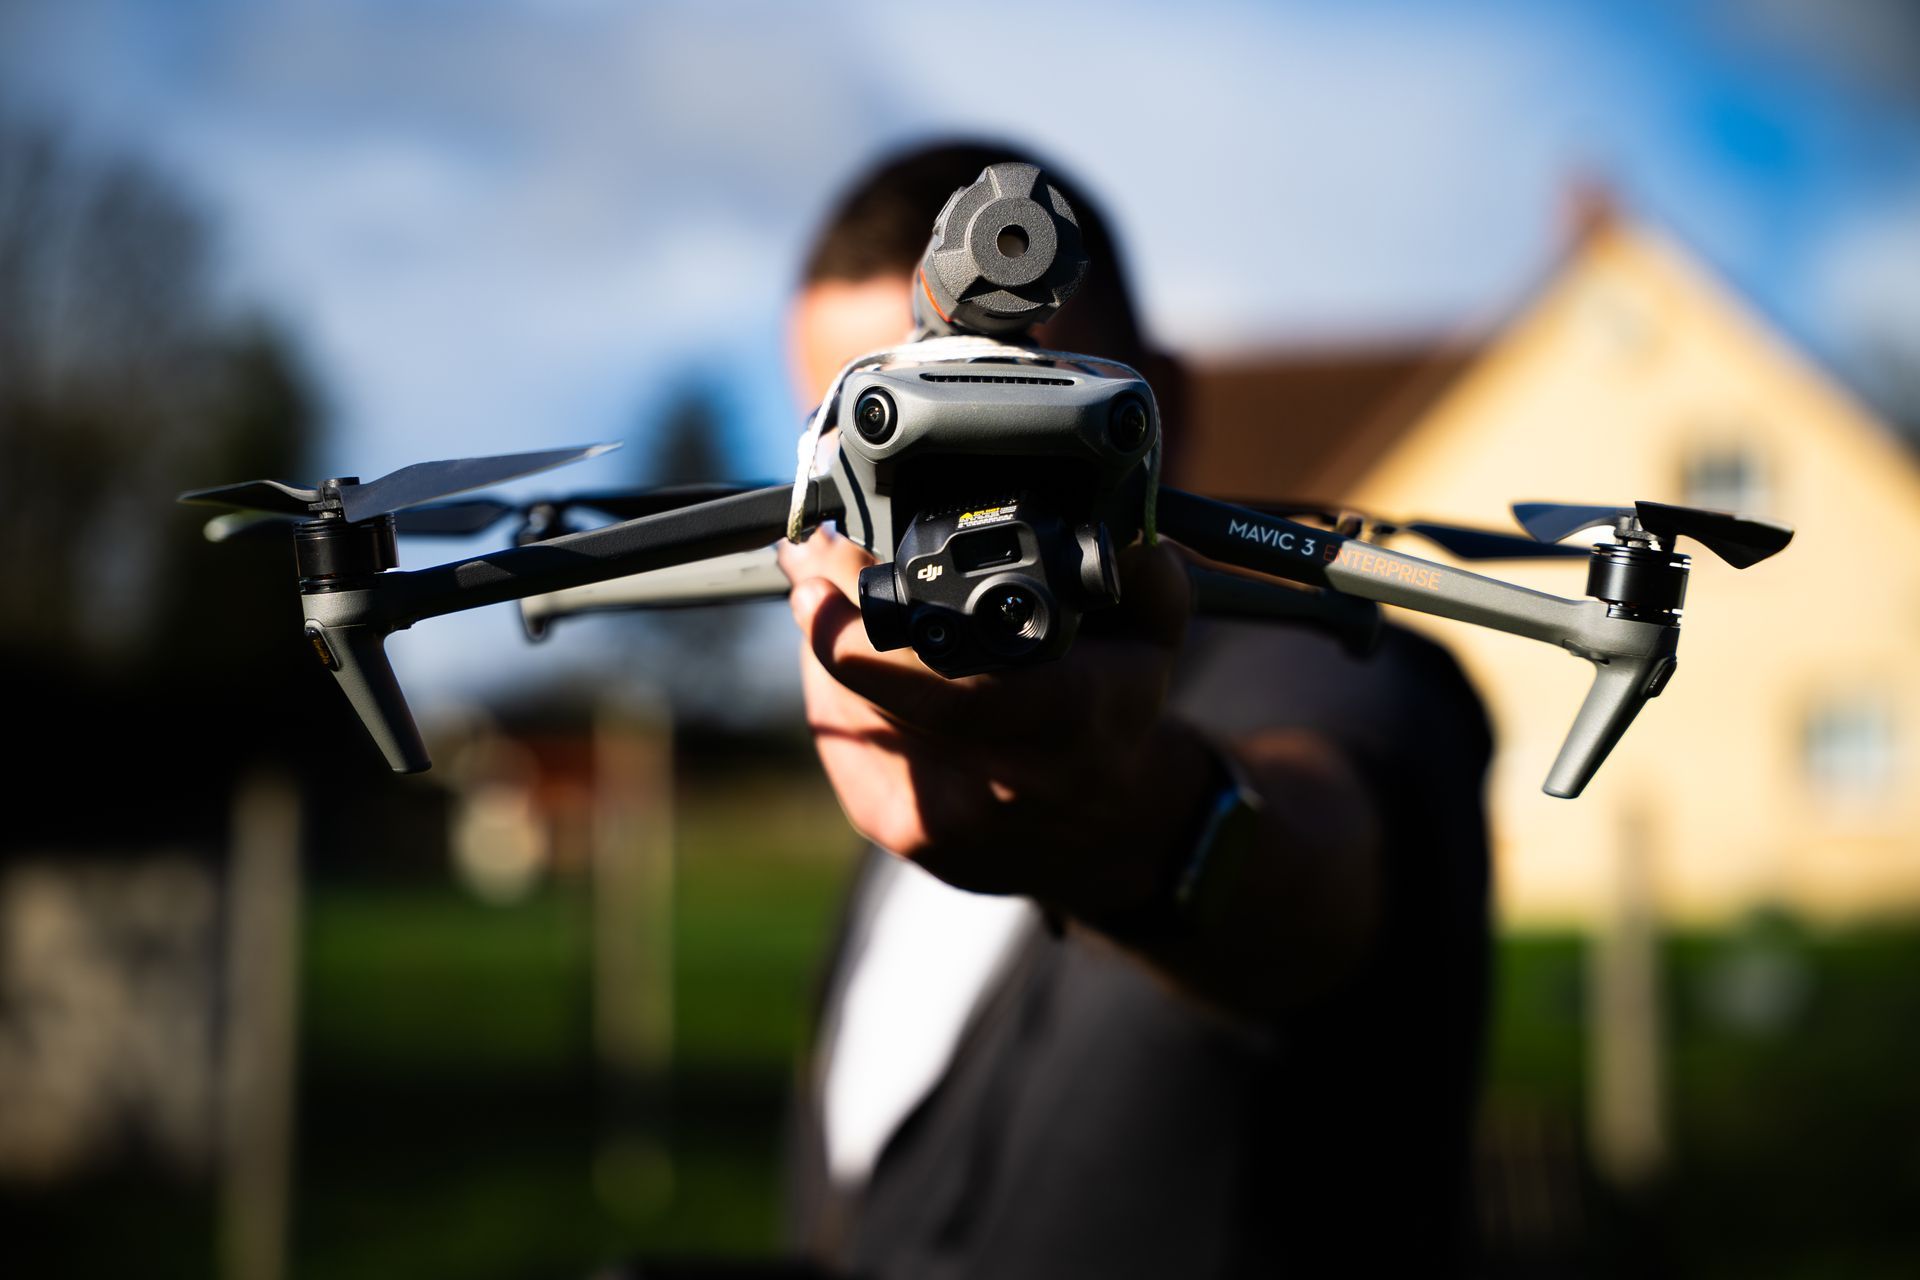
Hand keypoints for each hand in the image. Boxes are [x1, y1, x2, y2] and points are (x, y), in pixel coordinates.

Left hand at [777, 528, 1209, 915]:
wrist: (1101, 833)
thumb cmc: (1115, 719)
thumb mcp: (1152, 640)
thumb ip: (1143, 575)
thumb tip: (1117, 526)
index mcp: (1066, 722)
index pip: (954, 689)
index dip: (870, 627)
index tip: (831, 554)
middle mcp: (1000, 778)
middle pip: (876, 689)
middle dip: (831, 612)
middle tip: (811, 557)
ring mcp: (941, 813)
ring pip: (846, 708)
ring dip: (824, 641)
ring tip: (820, 587)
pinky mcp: (894, 826)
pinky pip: (840, 737)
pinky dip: (831, 685)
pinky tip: (840, 651)